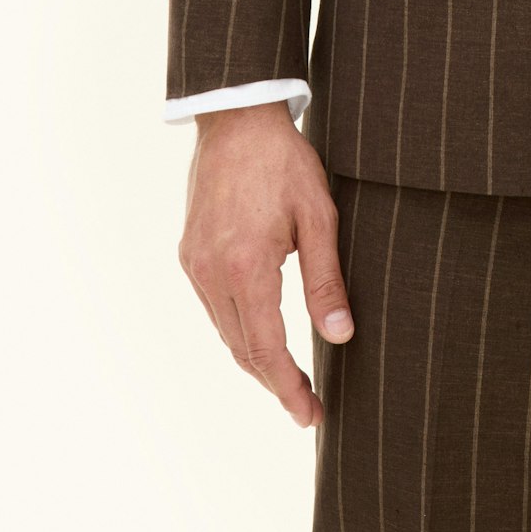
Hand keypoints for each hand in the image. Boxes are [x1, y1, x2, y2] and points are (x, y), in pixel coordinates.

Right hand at [176, 102, 353, 427]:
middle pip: (241, 349)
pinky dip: (238, 328)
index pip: (265, 349)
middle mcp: (211, 272)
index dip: (288, 387)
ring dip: (255, 358)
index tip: (310, 413)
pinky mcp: (189, 253)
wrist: (237, 118)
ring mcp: (195, 263)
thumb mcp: (318, 216)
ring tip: (290, 376)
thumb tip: (341, 336)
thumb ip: (326, 280)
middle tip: (307, 405)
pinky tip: (262, 331)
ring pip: (225, 331)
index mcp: (245, 266)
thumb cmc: (284, 162)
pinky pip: (214, 307)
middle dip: (274, 381)